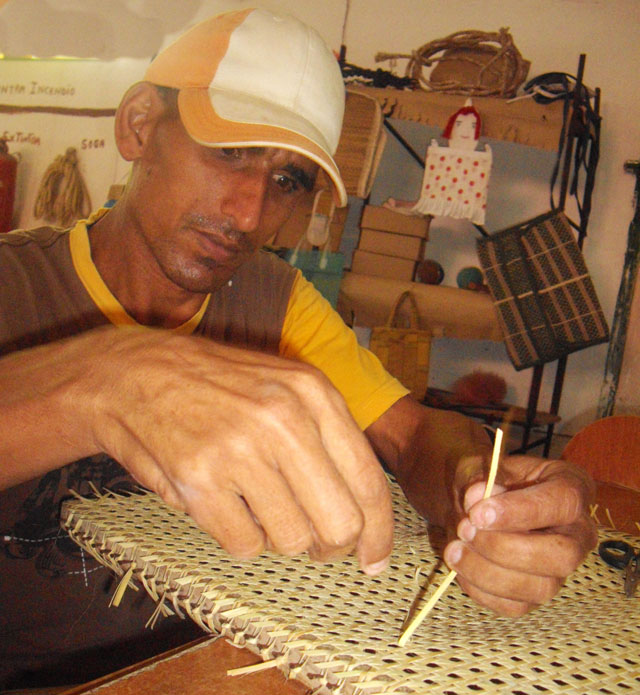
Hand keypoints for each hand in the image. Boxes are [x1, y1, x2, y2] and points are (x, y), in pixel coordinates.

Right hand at [85, 327, 392, 574]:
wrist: (133, 374)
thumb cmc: (218, 387)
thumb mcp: (285, 388)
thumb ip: (328, 441)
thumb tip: (363, 517)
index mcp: (314, 394)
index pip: (368, 480)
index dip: (377, 532)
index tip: (373, 559)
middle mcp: (283, 419)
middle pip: (339, 523)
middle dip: (330, 545)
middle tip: (313, 541)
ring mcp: (239, 449)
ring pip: (292, 541)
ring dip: (278, 536)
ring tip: (255, 504)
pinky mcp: (198, 480)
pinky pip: (245, 546)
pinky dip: (239, 537)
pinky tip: (224, 505)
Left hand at [443, 454, 596, 615]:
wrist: (472, 505)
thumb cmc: (485, 481)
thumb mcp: (479, 466)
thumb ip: (478, 478)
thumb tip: (476, 495)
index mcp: (572, 488)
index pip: (563, 503)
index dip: (521, 511)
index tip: (478, 514)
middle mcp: (578, 533)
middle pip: (562, 556)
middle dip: (506, 548)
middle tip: (465, 530)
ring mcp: (560, 569)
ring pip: (541, 588)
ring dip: (488, 571)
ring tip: (454, 548)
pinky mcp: (536, 594)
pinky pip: (516, 606)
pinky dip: (481, 590)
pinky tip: (460, 566)